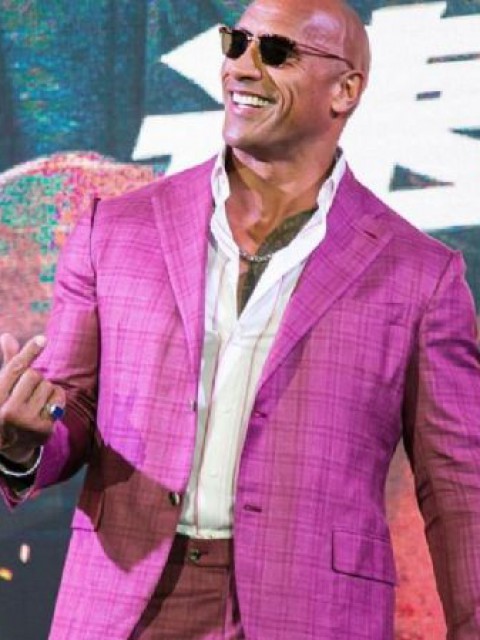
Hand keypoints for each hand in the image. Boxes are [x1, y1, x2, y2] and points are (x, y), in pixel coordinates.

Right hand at [0, 334, 64, 465]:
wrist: (9, 444)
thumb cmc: (6, 407)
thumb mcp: (2, 387)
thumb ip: (8, 362)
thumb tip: (7, 336)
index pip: (14, 369)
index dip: (29, 352)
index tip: (43, 339)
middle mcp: (8, 411)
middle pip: (33, 375)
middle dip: (33, 379)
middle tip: (26, 392)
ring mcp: (26, 422)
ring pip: (47, 385)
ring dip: (44, 388)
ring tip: (34, 401)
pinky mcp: (44, 429)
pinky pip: (58, 398)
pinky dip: (56, 397)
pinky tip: (46, 407)